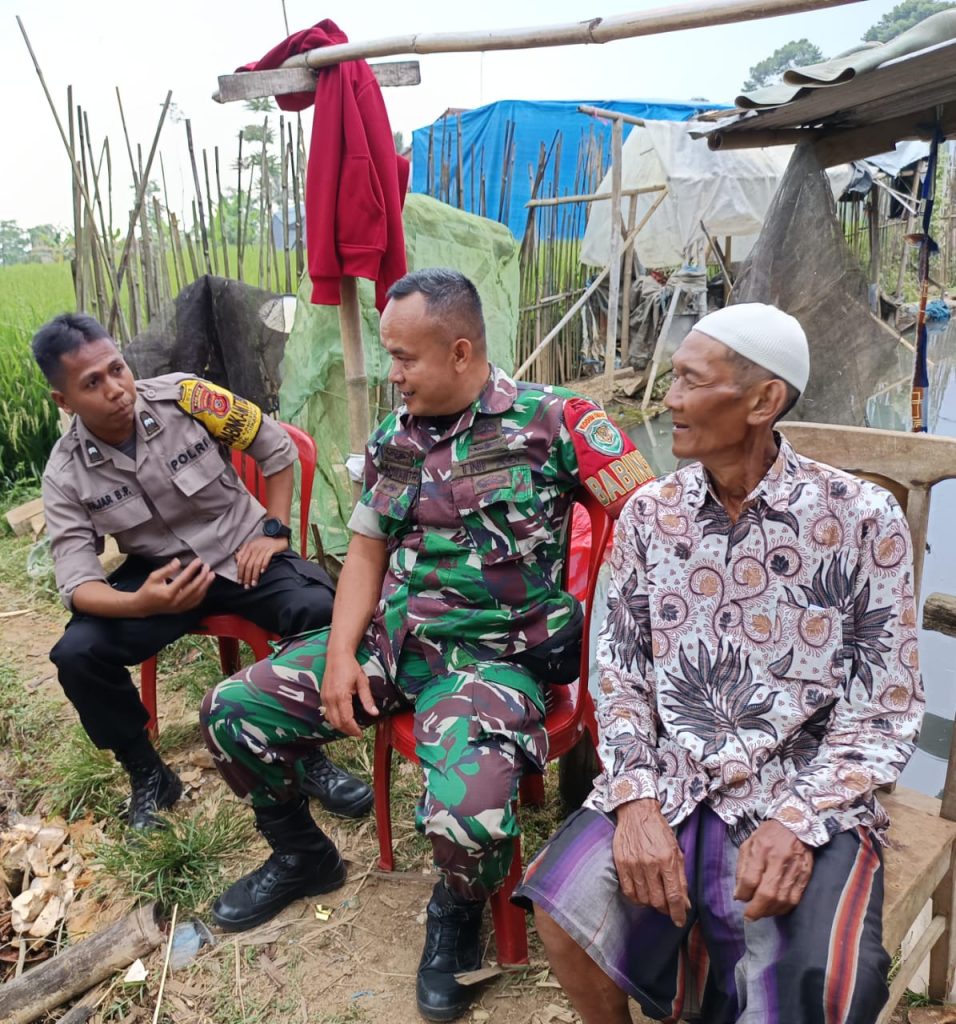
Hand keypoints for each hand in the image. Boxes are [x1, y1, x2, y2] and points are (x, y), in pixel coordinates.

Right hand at [133, 558, 213, 615]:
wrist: (143, 606)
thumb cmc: (148, 589)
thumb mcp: (154, 577)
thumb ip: (167, 569)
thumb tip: (178, 561)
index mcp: (168, 593)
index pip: (184, 579)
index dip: (192, 568)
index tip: (199, 560)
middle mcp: (176, 601)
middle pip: (194, 588)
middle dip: (202, 576)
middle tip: (207, 566)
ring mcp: (180, 607)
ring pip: (197, 596)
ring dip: (206, 585)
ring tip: (211, 575)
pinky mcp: (182, 610)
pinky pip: (195, 602)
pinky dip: (202, 593)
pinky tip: (206, 585)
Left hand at [235, 535, 287, 587]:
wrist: (277, 535)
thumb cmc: (263, 543)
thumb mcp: (251, 545)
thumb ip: (243, 553)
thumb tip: (237, 562)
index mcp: (248, 547)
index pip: (242, 562)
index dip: (240, 572)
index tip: (240, 582)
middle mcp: (255, 547)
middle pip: (248, 564)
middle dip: (246, 576)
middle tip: (246, 586)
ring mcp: (263, 548)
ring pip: (256, 564)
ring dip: (254, 575)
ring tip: (254, 583)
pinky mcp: (271, 549)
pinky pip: (266, 558)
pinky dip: (264, 565)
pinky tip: (262, 572)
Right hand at [320, 653, 378, 736]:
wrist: (337, 656)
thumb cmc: (351, 667)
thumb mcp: (363, 682)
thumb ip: (367, 699)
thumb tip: (374, 713)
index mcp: (341, 696)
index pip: (346, 719)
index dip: (353, 729)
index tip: (360, 734)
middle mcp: (330, 699)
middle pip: (337, 723)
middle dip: (347, 731)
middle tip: (357, 733)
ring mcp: (324, 698)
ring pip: (330, 720)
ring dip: (340, 727)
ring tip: (351, 728)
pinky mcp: (322, 696)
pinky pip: (326, 713)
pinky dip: (334, 720)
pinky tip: (342, 719)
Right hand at [613, 799, 689, 926]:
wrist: (637, 812)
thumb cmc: (659, 831)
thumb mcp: (676, 851)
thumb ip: (681, 878)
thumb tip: (685, 903)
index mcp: (667, 859)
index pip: (674, 895)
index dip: (678, 912)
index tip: (679, 921)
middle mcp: (650, 863)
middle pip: (658, 900)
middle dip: (665, 909)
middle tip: (668, 907)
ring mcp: (633, 864)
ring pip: (643, 898)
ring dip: (651, 903)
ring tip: (655, 897)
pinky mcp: (621, 863)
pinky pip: (628, 891)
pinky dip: (636, 898)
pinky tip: (641, 895)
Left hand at [734, 819, 813, 920]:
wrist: (796, 824)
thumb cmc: (768, 834)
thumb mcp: (749, 844)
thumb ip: (742, 868)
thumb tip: (739, 894)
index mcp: (761, 849)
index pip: (750, 879)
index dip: (744, 894)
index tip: (740, 900)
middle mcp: (778, 860)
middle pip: (767, 893)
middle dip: (757, 909)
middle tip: (750, 917)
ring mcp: (794, 869)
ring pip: (782, 899)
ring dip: (770, 911)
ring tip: (762, 913)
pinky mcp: (805, 875)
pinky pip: (795, 899)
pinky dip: (784, 908)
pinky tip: (776, 909)